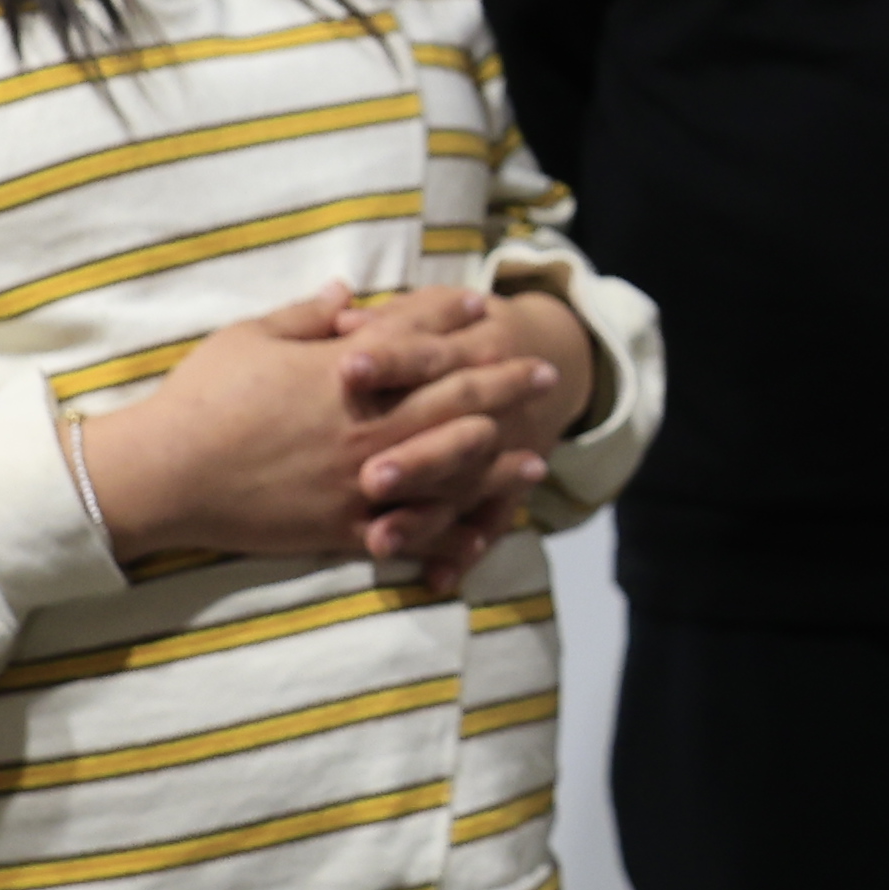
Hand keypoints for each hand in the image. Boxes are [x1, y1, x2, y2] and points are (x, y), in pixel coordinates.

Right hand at [70, 286, 573, 586]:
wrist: (167, 477)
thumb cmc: (200, 400)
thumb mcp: (249, 338)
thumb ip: (305, 316)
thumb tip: (347, 294)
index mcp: (344, 371)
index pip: (416, 335)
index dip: (452, 316)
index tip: (483, 305)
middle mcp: (366, 424)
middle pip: (454, 397)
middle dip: (503, 381)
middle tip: (542, 373)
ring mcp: (362, 479)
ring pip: (451, 465)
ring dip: (499, 456)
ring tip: (536, 452)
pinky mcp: (348, 526)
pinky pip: (416, 528)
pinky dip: (456, 526)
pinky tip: (484, 523)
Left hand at [332, 283, 593, 596]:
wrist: (547, 359)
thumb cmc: (466, 329)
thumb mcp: (435, 311)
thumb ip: (390, 317)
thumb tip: (341, 315)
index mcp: (470, 346)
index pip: (424, 352)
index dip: (389, 359)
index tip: (346, 368)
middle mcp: (486, 405)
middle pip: (447, 432)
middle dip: (412, 458)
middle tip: (370, 478)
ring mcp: (497, 451)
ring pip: (462, 488)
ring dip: (424, 517)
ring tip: (382, 541)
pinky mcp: (502, 488)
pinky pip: (489, 523)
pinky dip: (466, 550)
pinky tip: (439, 579)